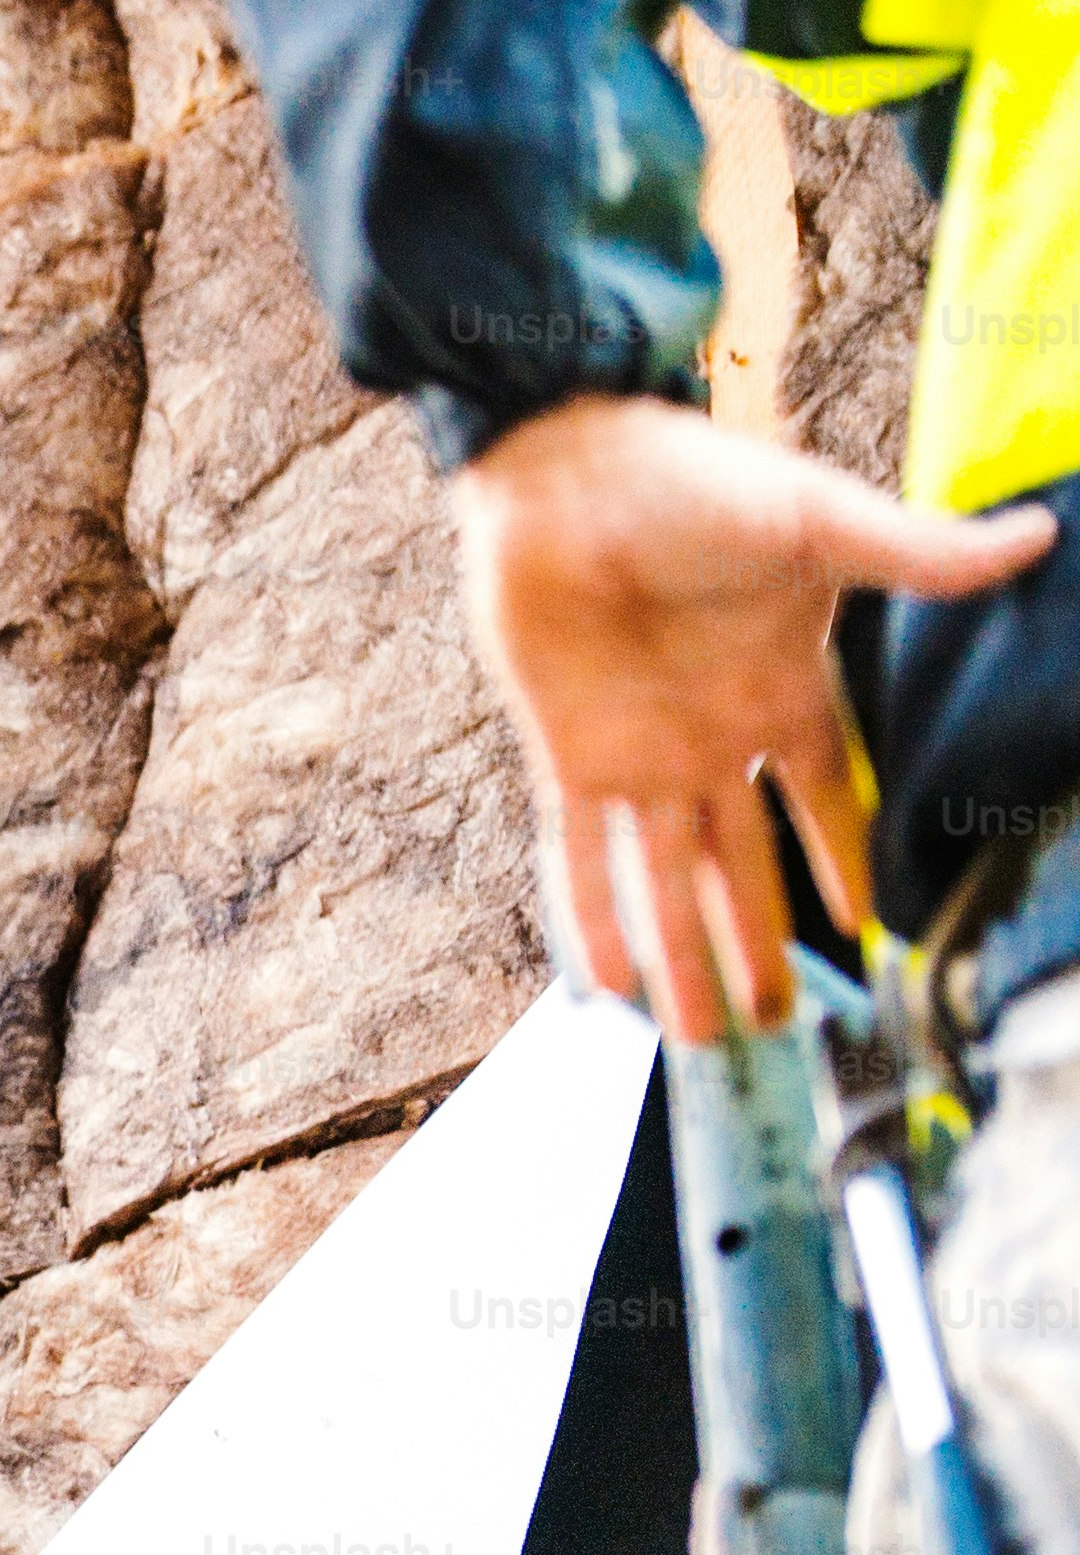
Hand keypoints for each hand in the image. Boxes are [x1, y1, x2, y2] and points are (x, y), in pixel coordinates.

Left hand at [450, 398, 1052, 1043]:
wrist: (568, 468)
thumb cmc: (696, 479)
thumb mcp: (820, 523)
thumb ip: (917, 554)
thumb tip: (1033, 536)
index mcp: (783, 693)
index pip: (826, 802)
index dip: (847, 862)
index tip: (870, 929)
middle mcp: (713, 740)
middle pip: (744, 868)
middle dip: (759, 946)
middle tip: (779, 1026)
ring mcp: (639, 754)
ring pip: (668, 883)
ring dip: (686, 958)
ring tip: (706, 1040)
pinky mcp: (568, 755)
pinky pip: (578, 859)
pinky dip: (592, 920)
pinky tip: (613, 987)